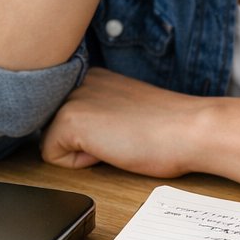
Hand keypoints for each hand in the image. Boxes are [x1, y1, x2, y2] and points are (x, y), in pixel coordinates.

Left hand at [41, 68, 204, 176]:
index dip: (86, 134)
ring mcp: (72, 96)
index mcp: (93, 76)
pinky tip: (109, 151)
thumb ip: (98, 112)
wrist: (189, 131)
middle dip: (77, 141)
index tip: (118, 131)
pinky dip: (78, 164)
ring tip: (116, 142)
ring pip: (50, 139)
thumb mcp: (124, 110)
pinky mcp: (70, 118)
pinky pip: (51, 156)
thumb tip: (77, 134)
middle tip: (118, 138)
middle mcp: (78, 79)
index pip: (62, 112)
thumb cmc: (168, 129)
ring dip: (78, 151)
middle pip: (51, 126)